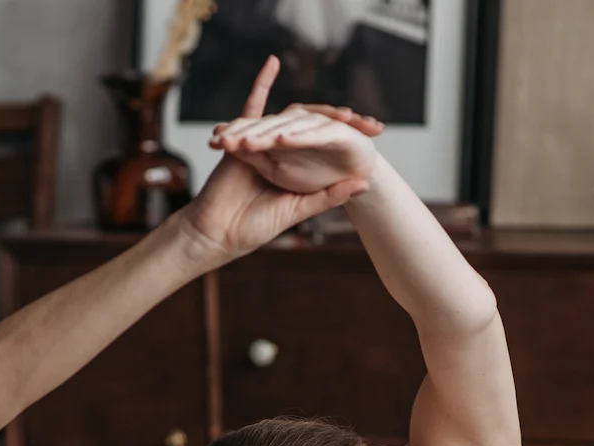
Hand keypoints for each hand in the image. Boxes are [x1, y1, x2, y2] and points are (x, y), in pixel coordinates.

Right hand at [175, 57, 370, 262]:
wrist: (220, 233)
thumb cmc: (254, 227)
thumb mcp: (299, 209)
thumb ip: (329, 196)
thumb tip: (364, 182)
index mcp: (293, 169)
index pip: (322, 146)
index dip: (346, 138)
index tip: (373, 135)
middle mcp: (280, 153)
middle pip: (310, 128)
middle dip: (340, 124)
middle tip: (371, 124)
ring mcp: (262, 144)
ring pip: (289, 119)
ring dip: (317, 113)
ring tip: (346, 113)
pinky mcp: (244, 140)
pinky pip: (252, 108)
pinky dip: (260, 85)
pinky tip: (272, 64)